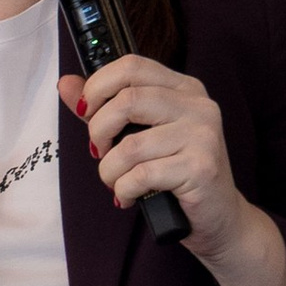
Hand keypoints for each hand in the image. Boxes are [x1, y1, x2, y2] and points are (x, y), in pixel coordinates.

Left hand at [63, 57, 285, 285]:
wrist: (219, 219)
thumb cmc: (175, 176)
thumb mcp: (139, 136)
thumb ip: (104, 108)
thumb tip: (66, 83)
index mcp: (184, 88)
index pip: (131, 66)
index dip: (98, 86)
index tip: (86, 111)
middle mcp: (198, 106)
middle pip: (127, 100)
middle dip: (98, 130)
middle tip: (99, 152)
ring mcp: (203, 136)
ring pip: (130, 144)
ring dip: (109, 170)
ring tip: (115, 182)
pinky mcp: (201, 168)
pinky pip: (142, 175)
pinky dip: (124, 190)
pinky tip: (129, 198)